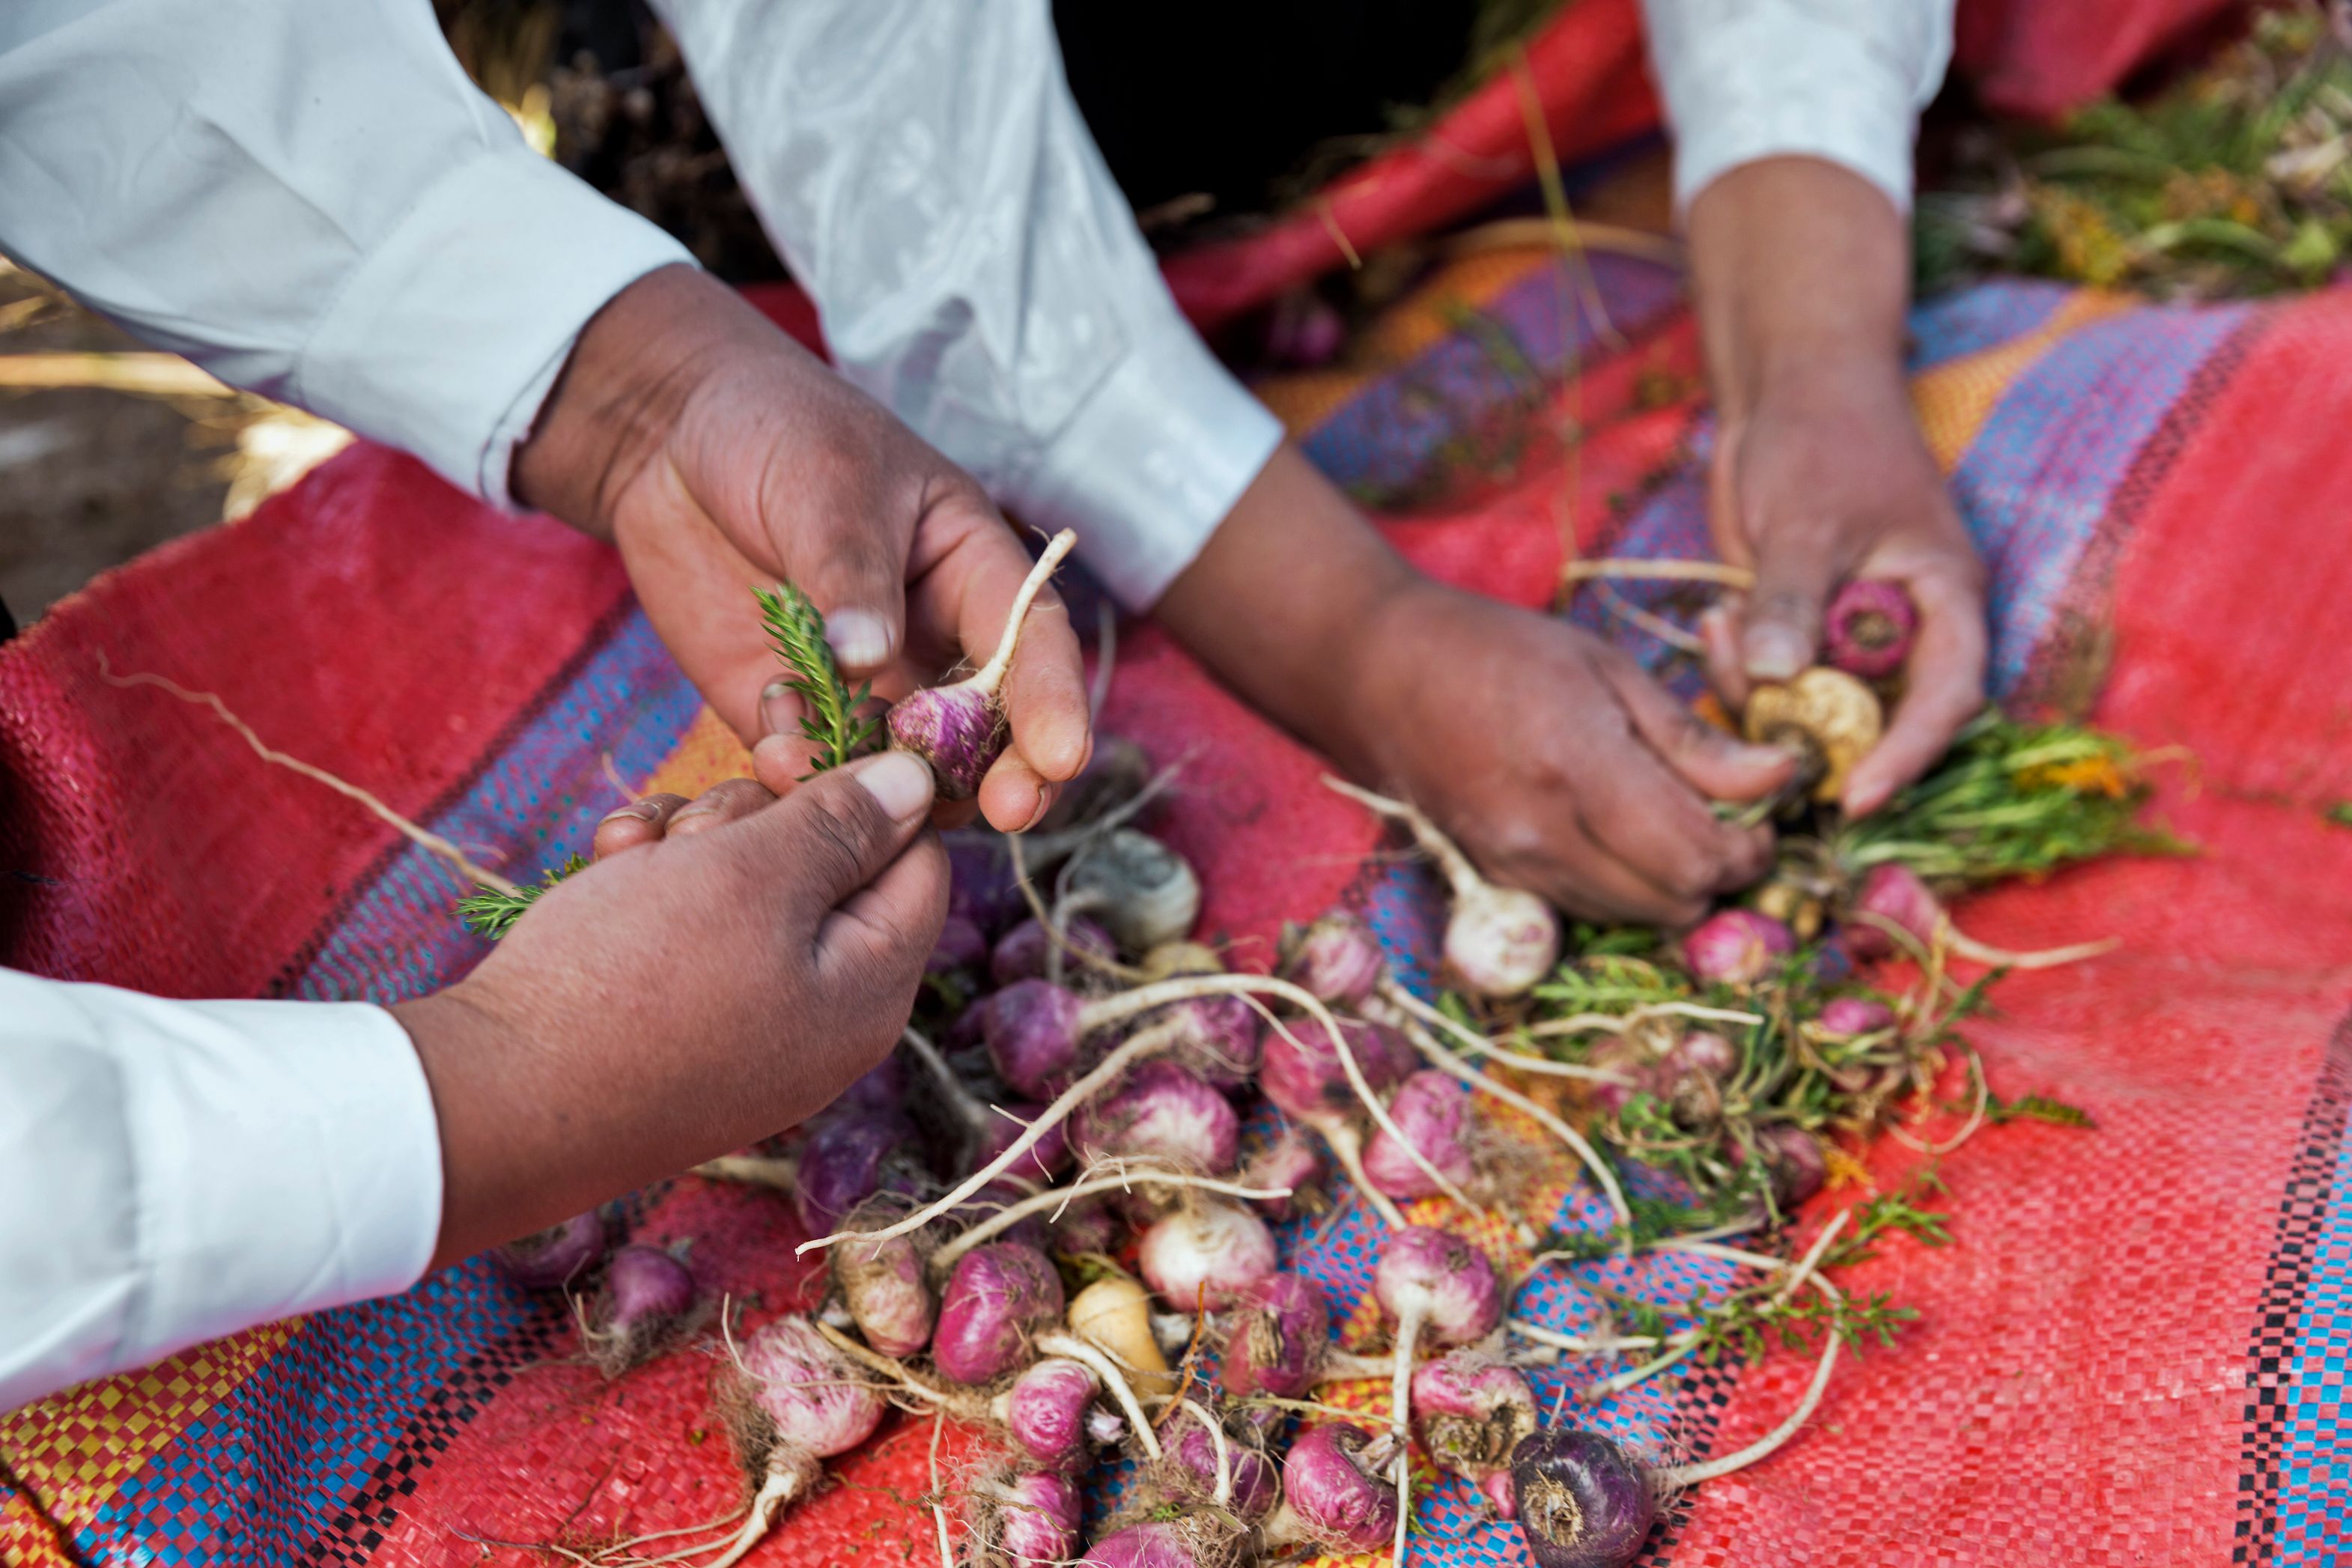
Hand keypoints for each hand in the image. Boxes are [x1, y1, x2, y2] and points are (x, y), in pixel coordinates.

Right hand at [394, 748, 943, 1266]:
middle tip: (696, 827)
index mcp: (871, 988)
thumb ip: (846, 824)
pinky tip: (607, 870)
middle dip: (754, 818)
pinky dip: (650, 886)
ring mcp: (748, 1024)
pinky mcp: (677, 1025)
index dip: (862, 791)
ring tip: (632, 854)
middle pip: (828, 867)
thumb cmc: (635, 980)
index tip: (783, 748)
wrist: (495, 1102)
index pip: (917, 859)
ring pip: (745, 885)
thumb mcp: (754, 875)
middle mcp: (823, 1016)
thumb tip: (919, 784)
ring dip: (688, 842)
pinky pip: (688, 930)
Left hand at [513, 265, 1089, 831]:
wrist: (676, 443)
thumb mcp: (828, 480)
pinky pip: (819, 772)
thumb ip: (851, 570)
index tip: (1062, 754)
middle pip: (990, 728)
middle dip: (1005, 774)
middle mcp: (935, 642)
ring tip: (848, 789)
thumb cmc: (781, 431)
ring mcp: (869, 687)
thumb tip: (872, 659)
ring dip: (894, 792)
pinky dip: (805, 781)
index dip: (1055, 701)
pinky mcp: (800, 714)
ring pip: (909, 768)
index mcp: (972, 571)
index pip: (1033, 643)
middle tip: (1008, 812)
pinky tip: (773, 753)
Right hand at [1348, 582, 1786, 925]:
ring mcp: (1513, 866)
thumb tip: (1778, 779)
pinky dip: (1622, 887)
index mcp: (1579, 766)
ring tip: (1674, 826)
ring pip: (1630, 916)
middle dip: (1717, 874)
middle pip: (1671, 903)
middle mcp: (1543, 833)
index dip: (1748, 851)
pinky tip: (1619, 836)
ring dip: (1670, 886)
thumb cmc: (1498, 650)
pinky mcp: (1494, 880)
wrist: (1379, 673)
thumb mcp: (1607, 668)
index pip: (1696, 855)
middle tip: (1727, 824)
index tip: (1761, 819)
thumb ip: (1692, 738)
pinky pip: (1585, 907)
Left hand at [1688, 157, 1987, 814]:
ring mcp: (1846, 635)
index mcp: (1943, 601)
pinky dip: (1737, 670)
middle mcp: (1903, 631)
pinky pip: (1770, 682)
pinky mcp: (1795, 633)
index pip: (1946, 697)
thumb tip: (1776, 678)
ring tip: (1724, 626)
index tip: (1859, 797)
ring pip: (1813, 708)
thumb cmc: (1823, 437)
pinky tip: (1716, 617)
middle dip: (1818, 738)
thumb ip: (1793, 600)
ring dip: (1761, 696)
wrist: (1786, 391)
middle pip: (1878, 720)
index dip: (1909, 754)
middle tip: (1759, 739)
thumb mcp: (1808, 519)